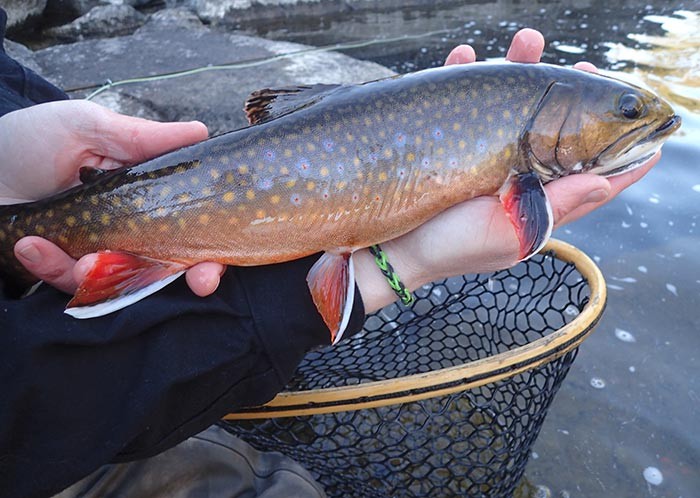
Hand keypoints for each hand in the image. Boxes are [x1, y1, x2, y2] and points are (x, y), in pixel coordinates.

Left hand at [1, 99, 224, 295]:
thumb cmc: (31, 140)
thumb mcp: (88, 127)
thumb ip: (143, 136)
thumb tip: (201, 132)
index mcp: (148, 194)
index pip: (192, 226)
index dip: (211, 250)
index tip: (215, 263)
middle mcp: (132, 228)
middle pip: (174, 264)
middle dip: (188, 278)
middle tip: (195, 283)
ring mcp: (99, 252)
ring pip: (124, 282)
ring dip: (104, 273)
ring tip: (72, 253)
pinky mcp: (64, 269)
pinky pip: (72, 285)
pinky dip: (51, 268)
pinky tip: (30, 245)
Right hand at [354, 28, 661, 312]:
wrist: (386, 251)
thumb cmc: (446, 248)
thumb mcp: (505, 232)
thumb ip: (555, 207)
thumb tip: (606, 180)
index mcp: (539, 206)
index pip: (592, 180)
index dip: (621, 155)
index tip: (647, 126)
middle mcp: (518, 182)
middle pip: (556, 136)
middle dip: (572, 98)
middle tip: (582, 66)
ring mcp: (484, 163)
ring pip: (513, 113)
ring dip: (519, 75)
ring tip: (525, 42)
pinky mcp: (451, 150)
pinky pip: (466, 110)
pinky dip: (467, 82)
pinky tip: (464, 56)